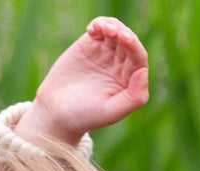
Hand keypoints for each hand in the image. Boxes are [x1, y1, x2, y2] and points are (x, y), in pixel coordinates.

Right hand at [15, 16, 148, 149]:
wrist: (56, 112)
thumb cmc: (84, 116)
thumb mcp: (109, 112)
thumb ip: (133, 98)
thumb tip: (143, 72)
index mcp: (130, 81)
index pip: (138, 58)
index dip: (133, 46)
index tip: (124, 39)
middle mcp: (121, 65)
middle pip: (129, 42)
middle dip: (122, 34)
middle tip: (111, 32)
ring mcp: (106, 54)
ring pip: (116, 32)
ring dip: (112, 26)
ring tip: (101, 29)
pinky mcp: (91, 45)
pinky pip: (101, 28)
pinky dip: (100, 24)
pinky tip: (92, 29)